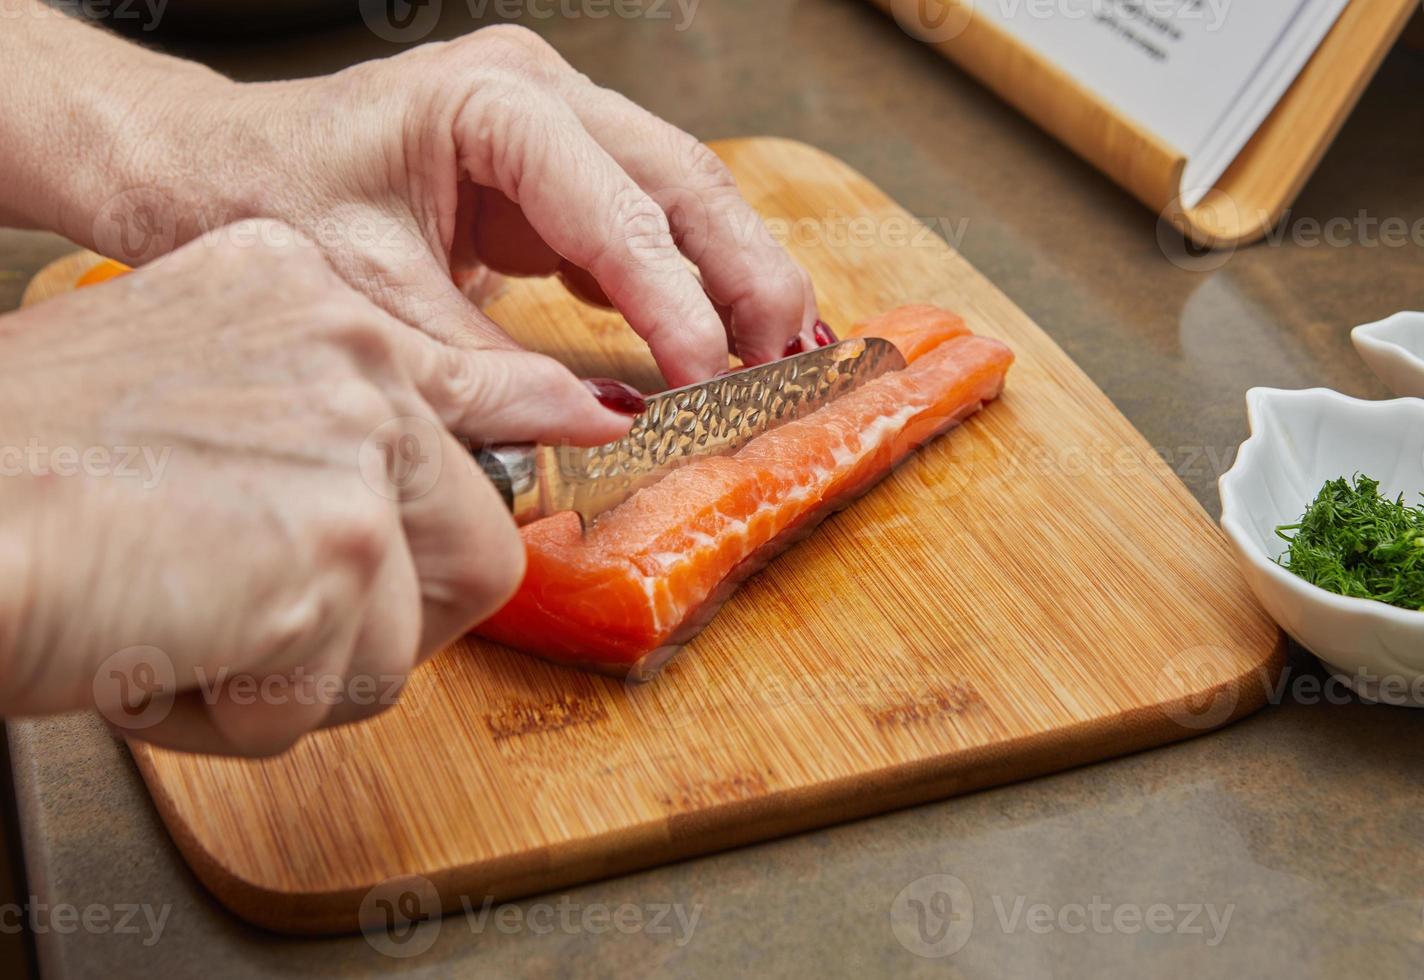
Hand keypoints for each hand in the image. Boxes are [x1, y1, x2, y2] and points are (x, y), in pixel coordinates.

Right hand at [0, 224, 631, 755]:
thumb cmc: (21, 465)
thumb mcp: (186, 378)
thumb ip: (324, 404)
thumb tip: (487, 429)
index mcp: (308, 299)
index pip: (476, 377)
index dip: (532, 425)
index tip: (580, 431)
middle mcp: (350, 353)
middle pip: (474, 540)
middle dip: (389, 621)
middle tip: (281, 626)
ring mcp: (352, 446)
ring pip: (409, 635)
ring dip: (297, 673)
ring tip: (184, 629)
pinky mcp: (336, 550)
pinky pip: (339, 694)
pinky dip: (243, 714)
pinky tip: (161, 655)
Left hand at [66, 25, 820, 386]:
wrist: (208, 168)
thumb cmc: (265, 203)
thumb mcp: (375, 298)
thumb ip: (490, 364)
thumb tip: (603, 421)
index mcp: (492, 102)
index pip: (619, 208)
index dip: (677, 301)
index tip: (711, 383)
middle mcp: (540, 94)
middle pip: (683, 181)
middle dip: (745, 278)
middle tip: (788, 366)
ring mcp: (553, 124)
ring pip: (682, 194)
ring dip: (736, 275)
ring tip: (782, 354)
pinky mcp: (553, 170)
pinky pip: (645, 219)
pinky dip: (687, 279)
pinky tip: (720, 335)